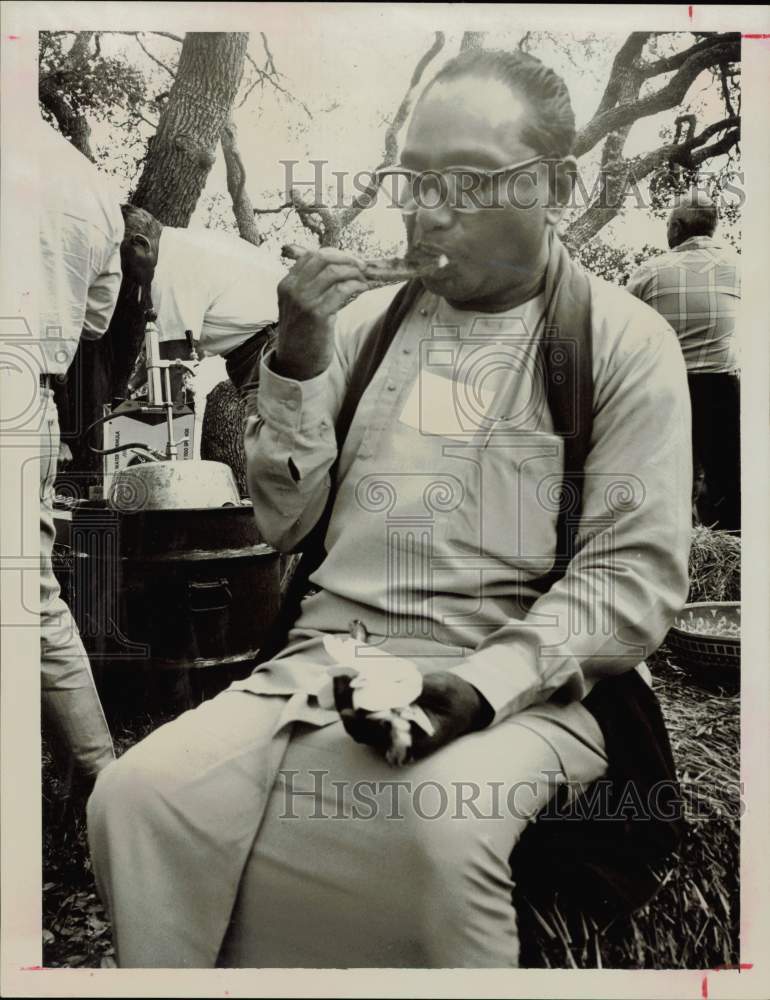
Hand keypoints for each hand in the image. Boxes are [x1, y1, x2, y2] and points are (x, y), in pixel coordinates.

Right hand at [274, 248, 368, 380]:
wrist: (296, 363)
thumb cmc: (303, 334)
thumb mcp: (299, 306)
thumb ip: (311, 287)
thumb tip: (340, 268)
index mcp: (286, 284)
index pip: (311, 256)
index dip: (335, 254)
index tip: (350, 260)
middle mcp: (292, 289)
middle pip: (323, 259)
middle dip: (347, 259)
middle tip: (362, 267)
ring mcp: (303, 301)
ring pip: (334, 272)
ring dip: (354, 272)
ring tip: (363, 280)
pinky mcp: (317, 314)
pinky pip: (341, 290)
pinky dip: (356, 286)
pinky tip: (363, 289)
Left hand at [333, 670, 492, 761]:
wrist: (466, 705)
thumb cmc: (456, 700)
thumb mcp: (442, 690)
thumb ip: (419, 690)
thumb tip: (395, 685)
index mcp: (410, 743)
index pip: (376, 735)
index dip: (359, 718)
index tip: (351, 698)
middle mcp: (395, 742)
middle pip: (359, 729)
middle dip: (345, 702)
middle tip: (339, 675)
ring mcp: (388, 731)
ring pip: (357, 720)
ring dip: (346, 697)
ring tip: (341, 671)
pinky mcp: (385, 718)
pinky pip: (364, 709)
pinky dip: (354, 693)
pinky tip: (350, 673)